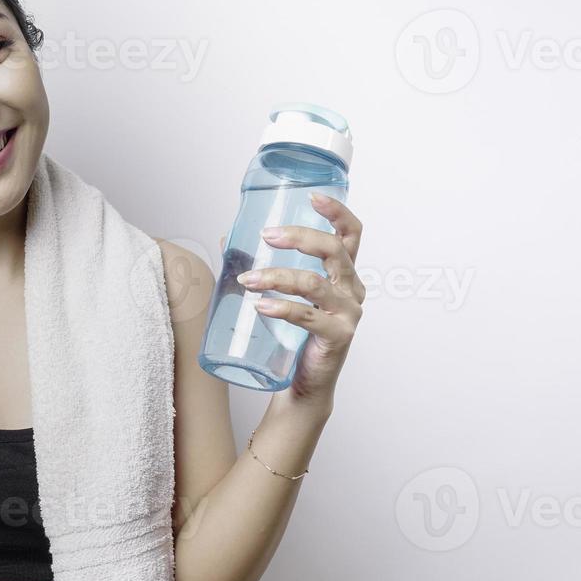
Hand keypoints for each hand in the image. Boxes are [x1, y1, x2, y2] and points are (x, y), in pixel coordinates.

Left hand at [236, 192, 364, 409]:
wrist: (303, 384)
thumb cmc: (294, 335)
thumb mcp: (283, 295)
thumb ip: (261, 265)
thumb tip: (227, 239)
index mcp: (344, 274)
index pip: (351, 234)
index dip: (337, 211)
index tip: (312, 196)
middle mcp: (352, 290)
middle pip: (334, 250)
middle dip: (299, 237)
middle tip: (267, 236)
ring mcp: (348, 313)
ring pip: (314, 282)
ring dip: (276, 277)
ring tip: (247, 280)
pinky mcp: (338, 336)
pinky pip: (308, 316)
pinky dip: (282, 308)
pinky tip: (260, 306)